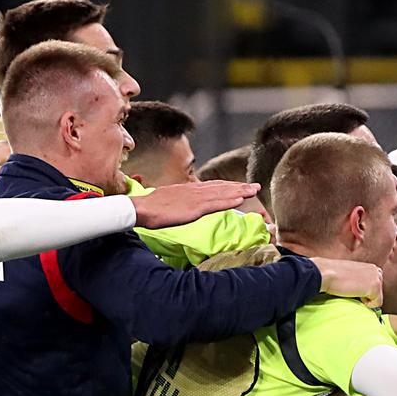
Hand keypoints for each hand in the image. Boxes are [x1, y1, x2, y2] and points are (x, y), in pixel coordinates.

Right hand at [132, 179, 260, 228]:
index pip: (212, 187)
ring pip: (223, 194)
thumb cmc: (149, 208)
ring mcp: (196, 199)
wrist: (141, 208)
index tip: (240, 187)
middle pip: (221, 187)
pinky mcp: (195, 208)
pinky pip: (216, 204)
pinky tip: (240, 199)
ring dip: (240, 191)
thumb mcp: (167, 201)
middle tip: (255, 187)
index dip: (228, 186)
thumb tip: (180, 206)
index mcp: (189, 190)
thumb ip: (178, 202)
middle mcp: (195, 191)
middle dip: (239, 186)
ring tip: (254, 191)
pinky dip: (229, 201)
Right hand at [311, 258, 383, 307]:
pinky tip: (354, 296)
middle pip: (378, 291)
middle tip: (351, 292)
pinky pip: (376, 304)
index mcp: (369, 266)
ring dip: (366, 299)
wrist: (324, 273)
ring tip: (351, 293)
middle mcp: (376, 270)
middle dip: (367, 295)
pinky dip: (367, 305)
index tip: (354, 291)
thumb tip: (357, 288)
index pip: (375, 283)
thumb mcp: (348, 273)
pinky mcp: (375, 287)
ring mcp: (376, 279)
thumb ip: (357, 278)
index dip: (365, 290)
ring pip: (377, 297)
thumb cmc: (330, 274)